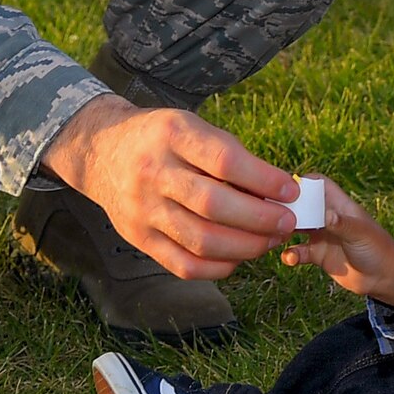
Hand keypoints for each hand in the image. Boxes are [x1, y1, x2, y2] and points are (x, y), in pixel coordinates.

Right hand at [40, 97, 301, 279]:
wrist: (102, 151)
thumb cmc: (161, 139)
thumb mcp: (189, 126)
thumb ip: (227, 155)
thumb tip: (276, 193)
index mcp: (172, 135)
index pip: (225, 161)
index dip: (264, 180)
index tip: (291, 191)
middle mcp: (153, 172)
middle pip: (214, 205)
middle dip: (260, 219)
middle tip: (287, 222)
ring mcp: (143, 209)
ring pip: (202, 240)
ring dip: (246, 247)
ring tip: (269, 241)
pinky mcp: (139, 238)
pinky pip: (184, 265)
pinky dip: (218, 267)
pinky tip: (238, 258)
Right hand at [279, 177, 393, 311]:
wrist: (385, 277)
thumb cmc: (378, 249)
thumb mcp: (360, 234)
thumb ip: (342, 224)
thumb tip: (326, 215)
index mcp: (339, 205)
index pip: (317, 184)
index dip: (302, 183)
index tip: (284, 189)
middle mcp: (327, 217)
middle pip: (301, 204)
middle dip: (286, 208)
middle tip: (272, 215)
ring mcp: (321, 235)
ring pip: (295, 227)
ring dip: (284, 231)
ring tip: (275, 236)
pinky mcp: (318, 254)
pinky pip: (298, 252)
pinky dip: (291, 254)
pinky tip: (290, 258)